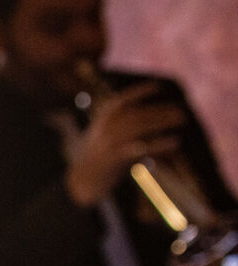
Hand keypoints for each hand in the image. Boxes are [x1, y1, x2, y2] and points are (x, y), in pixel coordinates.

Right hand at [66, 81, 186, 206]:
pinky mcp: (116, 158)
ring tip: (181, 119)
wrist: (83, 178)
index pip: (122, 100)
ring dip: (162, 121)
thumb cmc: (101, 155)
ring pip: (139, 127)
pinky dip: (160, 144)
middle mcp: (104, 127)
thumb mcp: (106, 134)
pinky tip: (175, 142)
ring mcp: (109, 142)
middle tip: (182, 110)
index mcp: (102, 119)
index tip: (159, 86)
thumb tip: (158, 115)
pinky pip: (142, 148)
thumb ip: (125, 123)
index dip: (140, 92)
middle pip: (136, 114)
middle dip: (159, 110)